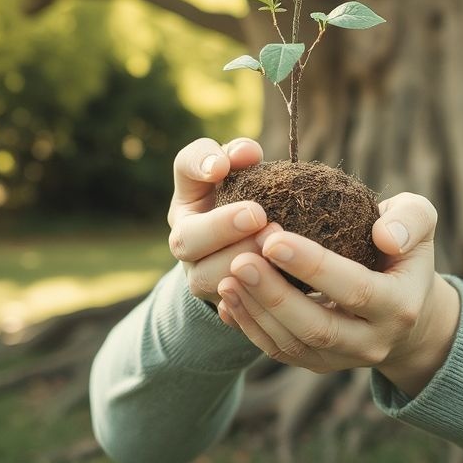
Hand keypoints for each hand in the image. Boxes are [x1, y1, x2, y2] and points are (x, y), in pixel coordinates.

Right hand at [167, 137, 278, 307]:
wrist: (252, 256)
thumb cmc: (250, 203)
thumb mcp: (243, 174)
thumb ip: (241, 156)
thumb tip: (246, 153)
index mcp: (192, 196)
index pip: (185, 168)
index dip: (200, 165)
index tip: (222, 167)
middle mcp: (187, 241)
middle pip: (186, 239)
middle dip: (221, 228)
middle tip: (257, 216)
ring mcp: (200, 278)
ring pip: (206, 279)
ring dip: (240, 262)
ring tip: (272, 248)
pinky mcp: (224, 307)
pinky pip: (232, 309)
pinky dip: (251, 299)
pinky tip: (277, 284)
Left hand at [216, 192, 459, 395]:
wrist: (406, 307)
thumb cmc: (404, 249)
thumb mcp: (420, 222)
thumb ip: (411, 220)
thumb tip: (385, 237)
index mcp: (400, 305)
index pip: (355, 290)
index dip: (313, 267)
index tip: (274, 239)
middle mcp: (373, 340)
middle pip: (318, 327)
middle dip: (275, 294)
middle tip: (241, 259)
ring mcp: (344, 359)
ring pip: (293, 345)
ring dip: (256, 311)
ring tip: (227, 275)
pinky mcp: (319, 364)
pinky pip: (280, 352)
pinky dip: (250, 327)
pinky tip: (228, 298)